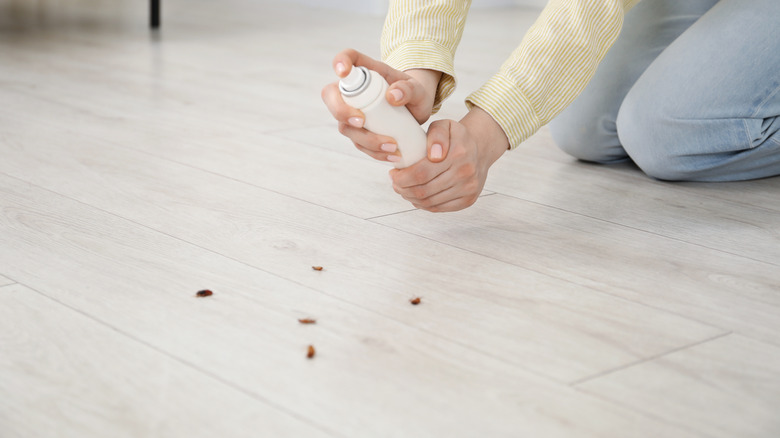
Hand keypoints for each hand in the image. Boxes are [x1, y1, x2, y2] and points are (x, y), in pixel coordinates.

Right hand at [321, 48, 441, 163]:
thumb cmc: (414, 94)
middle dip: (341, 111)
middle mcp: (354, 92)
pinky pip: (360, 144)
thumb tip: (392, 96)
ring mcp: (353, 113)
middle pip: (331, 96)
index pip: (346, 59)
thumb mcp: (417, 90)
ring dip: (366, 139)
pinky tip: (391, 156)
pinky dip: (375, 152)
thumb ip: (408, 89)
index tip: (343, 72)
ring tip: (392, 146)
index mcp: (367, 72)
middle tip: (361, 122)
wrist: (417, 111)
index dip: (340, 62)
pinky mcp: (359, 132)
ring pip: (345, 127)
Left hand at [389, 107, 508, 211]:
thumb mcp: (445, 126)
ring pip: (429, 202)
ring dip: (411, 198)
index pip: (421, 173)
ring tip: (404, 190)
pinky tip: (416, 197)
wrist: (480, 150)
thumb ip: (437, 135)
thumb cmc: (456, 138)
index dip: (402, 178)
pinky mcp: (468, 200)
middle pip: (423, 191)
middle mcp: (465, 173)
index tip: (393, 174)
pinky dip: (423, 205)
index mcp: (458, 154)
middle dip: (403, 189)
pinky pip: (439, 208)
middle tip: (396, 183)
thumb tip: (434, 156)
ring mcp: (468, 189)